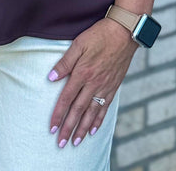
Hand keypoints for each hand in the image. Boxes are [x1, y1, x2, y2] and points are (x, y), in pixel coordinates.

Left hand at [48, 18, 137, 146]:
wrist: (124, 32)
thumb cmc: (99, 35)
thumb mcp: (78, 43)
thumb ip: (64, 62)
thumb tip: (51, 78)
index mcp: (82, 73)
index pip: (66, 99)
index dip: (58, 114)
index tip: (52, 128)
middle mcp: (93, 83)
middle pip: (78, 110)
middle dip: (69, 128)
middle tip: (61, 143)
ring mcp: (105, 87)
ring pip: (92, 113)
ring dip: (83, 128)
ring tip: (76, 141)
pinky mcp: (114, 86)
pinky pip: (105, 107)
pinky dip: (99, 120)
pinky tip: (93, 129)